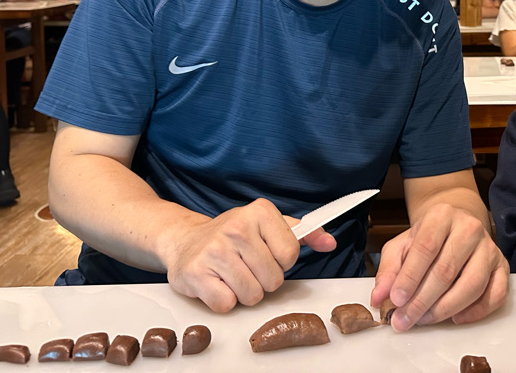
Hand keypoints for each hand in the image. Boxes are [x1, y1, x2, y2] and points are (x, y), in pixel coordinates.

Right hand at [163, 198, 335, 312]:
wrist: (186, 241)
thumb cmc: (233, 236)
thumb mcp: (269, 226)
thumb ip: (303, 234)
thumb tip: (330, 242)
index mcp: (259, 212)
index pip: (291, 253)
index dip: (282, 262)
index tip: (267, 254)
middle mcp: (236, 227)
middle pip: (273, 279)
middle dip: (263, 280)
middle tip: (246, 266)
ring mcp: (215, 250)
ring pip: (252, 295)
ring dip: (245, 292)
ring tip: (232, 275)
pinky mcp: (196, 273)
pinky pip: (227, 304)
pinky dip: (224, 300)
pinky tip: (216, 283)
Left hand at [370, 203, 507, 330]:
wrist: (455, 224)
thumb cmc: (427, 237)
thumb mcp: (402, 244)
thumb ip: (389, 269)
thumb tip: (380, 297)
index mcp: (441, 216)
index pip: (426, 247)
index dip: (410, 276)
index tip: (396, 300)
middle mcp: (469, 228)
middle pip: (447, 270)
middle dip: (422, 300)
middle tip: (404, 320)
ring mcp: (489, 248)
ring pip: (472, 284)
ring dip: (446, 309)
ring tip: (425, 319)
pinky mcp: (502, 266)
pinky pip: (496, 294)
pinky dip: (476, 312)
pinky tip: (456, 318)